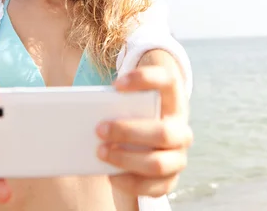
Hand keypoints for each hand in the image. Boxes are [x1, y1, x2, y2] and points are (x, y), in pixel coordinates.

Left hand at [96, 65, 192, 196]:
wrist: (147, 147)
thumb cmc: (131, 119)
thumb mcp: (129, 108)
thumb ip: (116, 104)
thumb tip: (86, 110)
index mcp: (173, 102)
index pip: (168, 82)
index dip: (145, 80)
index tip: (116, 85)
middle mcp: (181, 130)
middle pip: (163, 132)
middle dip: (128, 131)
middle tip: (99, 128)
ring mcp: (178, 158)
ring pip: (157, 163)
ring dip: (126, 158)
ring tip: (100, 152)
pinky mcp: (170, 181)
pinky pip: (152, 187)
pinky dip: (128, 182)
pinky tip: (111, 175)